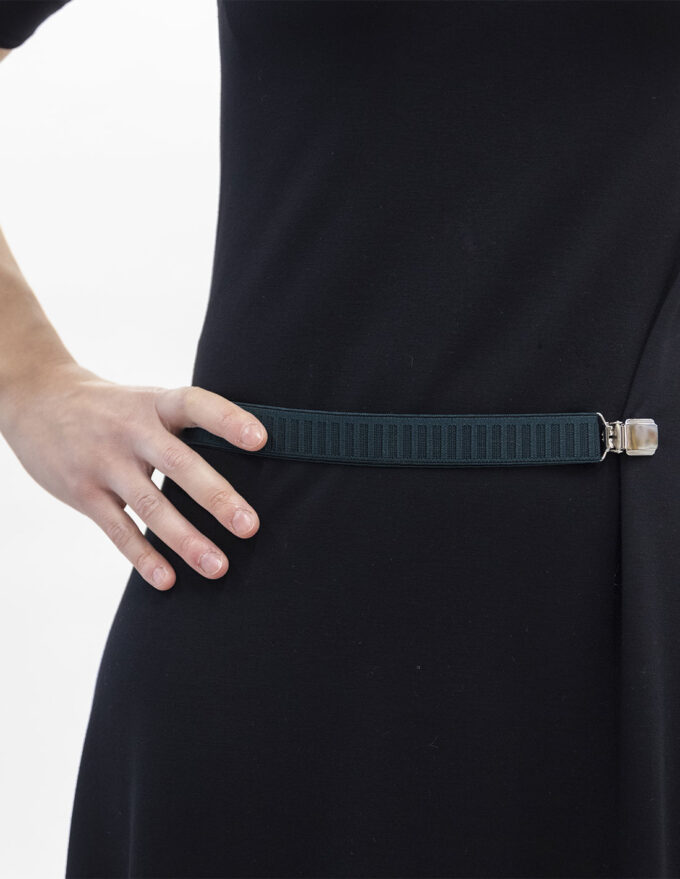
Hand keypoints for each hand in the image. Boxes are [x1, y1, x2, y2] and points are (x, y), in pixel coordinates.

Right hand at [0, 362, 267, 589]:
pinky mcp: (83, 492)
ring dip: (186, 539)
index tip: (262, 440)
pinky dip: (142, 556)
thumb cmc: (112, 408)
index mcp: (155, 403)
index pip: (195, 405)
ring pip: (150, 505)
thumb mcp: (146, 401)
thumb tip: (249, 459)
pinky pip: (117, 529)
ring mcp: (105, 462)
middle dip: (216, 497)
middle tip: (250, 526)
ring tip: (218, 566)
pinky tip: (167, 579)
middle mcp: (131, 430)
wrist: (37, 399)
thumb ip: (184, 426)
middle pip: (178, 464)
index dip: (228, 420)